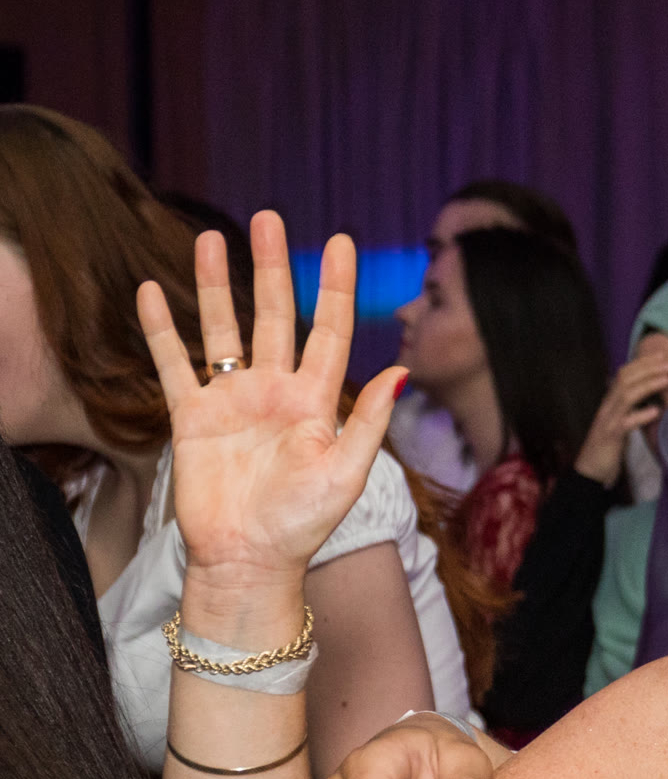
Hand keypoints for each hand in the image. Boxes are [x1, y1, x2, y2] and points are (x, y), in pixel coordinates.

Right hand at [137, 211, 402, 619]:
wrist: (251, 561)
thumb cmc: (305, 525)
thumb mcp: (347, 472)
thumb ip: (368, 420)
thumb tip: (401, 372)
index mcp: (317, 400)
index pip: (329, 330)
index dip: (335, 287)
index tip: (342, 241)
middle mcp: (276, 391)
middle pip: (274, 315)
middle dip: (273, 267)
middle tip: (270, 217)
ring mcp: (233, 401)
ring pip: (223, 329)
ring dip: (218, 284)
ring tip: (210, 237)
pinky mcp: (192, 418)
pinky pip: (175, 364)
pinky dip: (163, 329)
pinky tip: (154, 291)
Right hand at [573, 338, 667, 486]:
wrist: (590, 472)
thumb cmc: (608, 448)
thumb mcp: (620, 423)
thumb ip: (630, 409)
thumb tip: (649, 397)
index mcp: (609, 402)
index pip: (624, 374)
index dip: (642, 363)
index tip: (662, 357)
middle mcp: (607, 407)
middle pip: (625, 379)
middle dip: (648, 368)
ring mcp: (607, 421)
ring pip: (626, 396)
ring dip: (648, 385)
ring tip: (667, 380)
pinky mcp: (610, 437)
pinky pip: (625, 423)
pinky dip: (641, 416)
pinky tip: (656, 412)